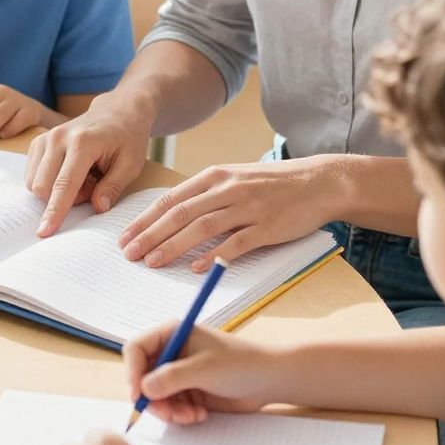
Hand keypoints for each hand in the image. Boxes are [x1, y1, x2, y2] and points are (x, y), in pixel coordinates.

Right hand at [25, 95, 151, 234]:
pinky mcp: (38, 142)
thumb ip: (113, 187)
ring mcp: (45, 138)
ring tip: (84, 179)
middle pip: (43, 187)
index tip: (44, 232)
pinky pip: (33, 175)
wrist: (117, 112)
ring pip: (35, 183)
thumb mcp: (131, 164)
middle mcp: (58, 138)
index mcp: (83, 142)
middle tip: (92, 188)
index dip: (55, 211)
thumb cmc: (127, 138)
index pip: (64, 184)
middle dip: (63, 200)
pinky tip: (71, 174)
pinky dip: (50, 183)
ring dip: (56, 192)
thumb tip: (97, 208)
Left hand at [119, 156, 340, 271]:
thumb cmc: (273, 184)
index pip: (172, 199)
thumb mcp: (235, 179)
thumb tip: (171, 217)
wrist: (318, 182)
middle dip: (150, 235)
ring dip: (174, 245)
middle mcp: (228, 189)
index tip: (125, 237)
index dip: (146, 219)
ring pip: (202, 227)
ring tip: (152, 262)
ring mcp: (248, 207)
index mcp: (215, 176)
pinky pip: (235, 242)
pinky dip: (213, 255)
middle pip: (181, 213)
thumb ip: (206, 195)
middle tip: (129, 254)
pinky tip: (196, 267)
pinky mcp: (267, 226)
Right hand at [124, 323, 278, 424]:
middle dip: (153, 399)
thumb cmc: (242, 364)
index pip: (136, 349)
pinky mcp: (187, 391)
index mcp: (172, 334)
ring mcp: (178, 373)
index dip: (132, 372)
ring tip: (191, 416)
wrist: (269, 381)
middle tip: (170, 414)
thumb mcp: (205, 369)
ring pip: (154, 397)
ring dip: (169, 411)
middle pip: (141, 377)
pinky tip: (199, 415)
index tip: (139, 395)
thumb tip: (143, 388)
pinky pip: (169, 407)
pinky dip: (179, 415)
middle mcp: (171, 352)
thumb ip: (172, 378)